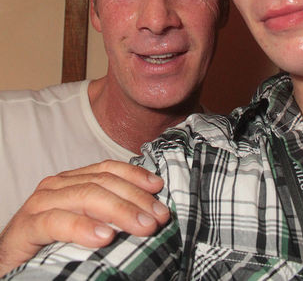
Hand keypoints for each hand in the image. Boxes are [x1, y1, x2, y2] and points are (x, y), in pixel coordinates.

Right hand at [0, 160, 169, 275]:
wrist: (9, 262)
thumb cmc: (51, 243)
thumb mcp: (84, 221)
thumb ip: (107, 212)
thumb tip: (147, 212)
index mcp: (72, 180)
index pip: (108, 169)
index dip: (135, 175)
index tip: (158, 188)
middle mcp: (57, 185)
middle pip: (102, 183)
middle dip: (135, 198)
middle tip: (159, 217)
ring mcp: (40, 203)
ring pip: (86, 197)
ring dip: (119, 211)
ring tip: (142, 226)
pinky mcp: (26, 227)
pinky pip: (57, 223)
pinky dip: (83, 228)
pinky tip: (104, 237)